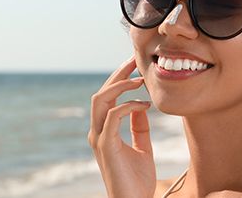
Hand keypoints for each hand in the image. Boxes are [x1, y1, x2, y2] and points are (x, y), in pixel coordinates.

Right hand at [88, 57, 155, 197]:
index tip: (135, 67)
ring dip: (120, 85)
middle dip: (117, 74)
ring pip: (100, 100)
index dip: (119, 79)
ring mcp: (99, 138)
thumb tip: (142, 106)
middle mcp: (97, 131)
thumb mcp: (142, 147)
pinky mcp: (105, 146)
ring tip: (139, 79)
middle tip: (134, 60)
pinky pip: (113, 116)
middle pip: (101, 93)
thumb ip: (139, 127)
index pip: (107, 97)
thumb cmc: (136, 180)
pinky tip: (144, 104)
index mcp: (104, 131)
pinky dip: (128, 105)